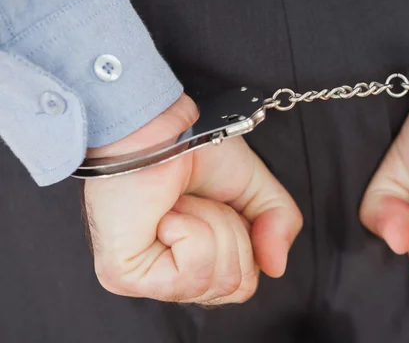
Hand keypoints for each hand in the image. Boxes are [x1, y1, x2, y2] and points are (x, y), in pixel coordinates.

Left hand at [83, 94, 301, 303]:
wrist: (161, 125)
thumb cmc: (195, 147)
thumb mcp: (256, 186)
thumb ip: (280, 224)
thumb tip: (276, 266)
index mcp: (197, 260)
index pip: (243, 285)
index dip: (247, 242)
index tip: (223, 205)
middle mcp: (171, 275)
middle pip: (236, 286)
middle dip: (231, 231)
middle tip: (200, 200)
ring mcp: (147, 279)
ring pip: (217, 281)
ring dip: (210, 225)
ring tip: (180, 203)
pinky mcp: (125, 275)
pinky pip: (190, 274)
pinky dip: (190, 231)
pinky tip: (166, 212)